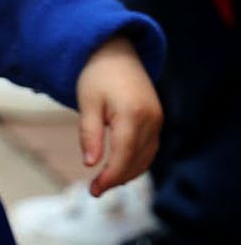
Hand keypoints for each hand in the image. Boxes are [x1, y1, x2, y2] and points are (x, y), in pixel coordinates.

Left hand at [75, 36, 161, 195]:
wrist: (116, 53)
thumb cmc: (97, 76)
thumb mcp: (87, 103)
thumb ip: (90, 133)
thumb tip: (90, 164)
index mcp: (132, 114)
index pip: (124, 155)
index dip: (111, 176)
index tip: (95, 189)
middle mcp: (151, 120)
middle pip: (137, 160)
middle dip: (117, 178)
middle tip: (95, 190)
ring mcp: (157, 121)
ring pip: (146, 157)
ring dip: (127, 173)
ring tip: (104, 183)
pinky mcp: (157, 121)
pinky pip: (149, 148)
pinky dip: (135, 161)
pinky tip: (119, 168)